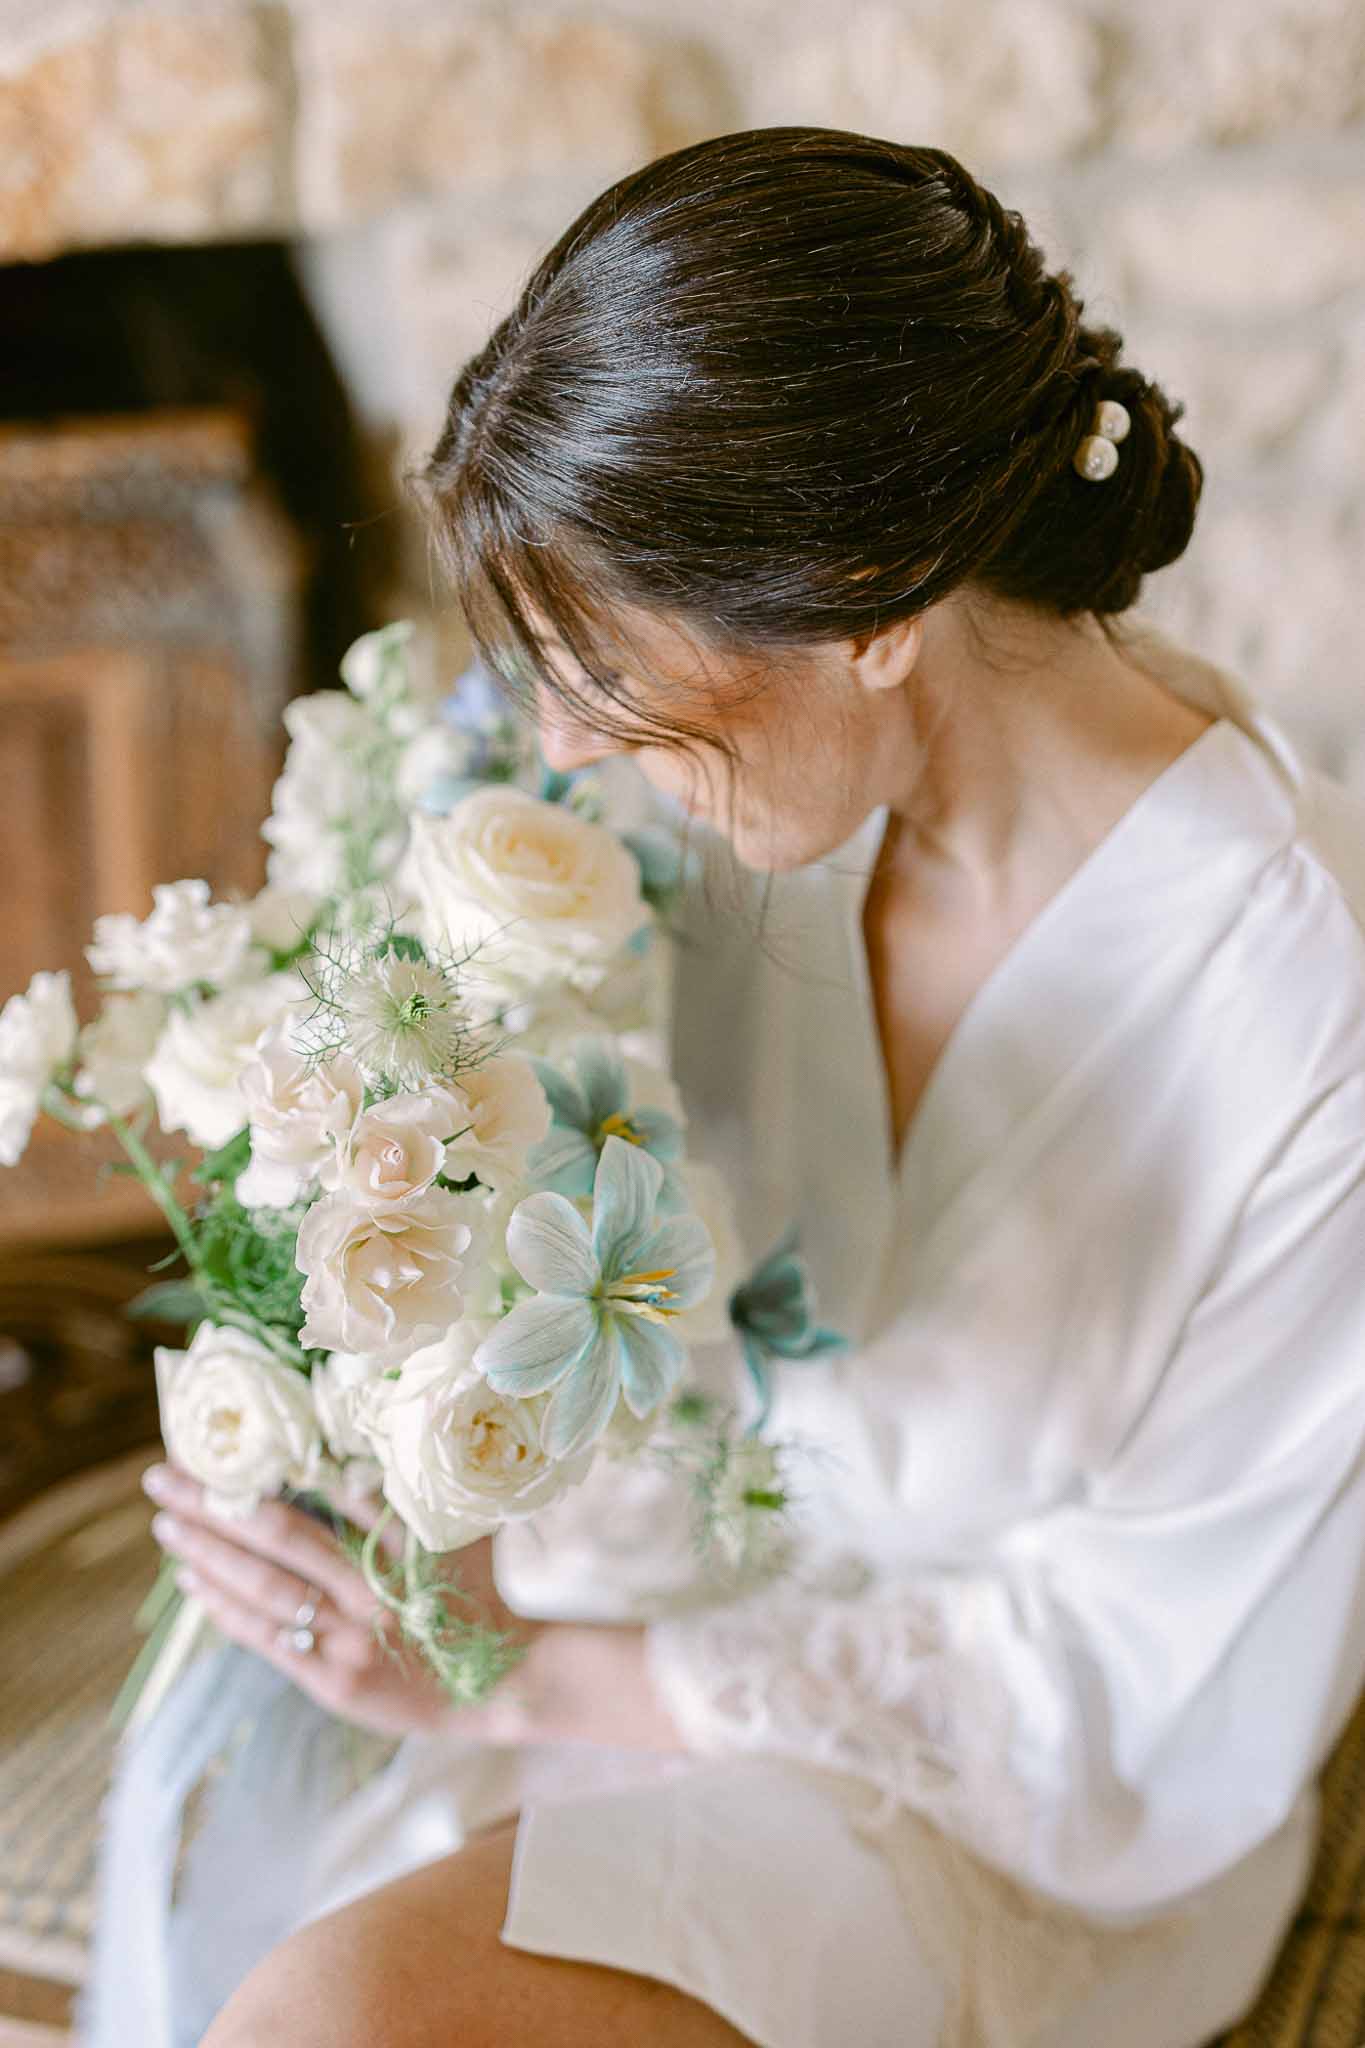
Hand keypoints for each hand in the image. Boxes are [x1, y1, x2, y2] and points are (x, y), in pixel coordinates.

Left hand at [143, 1462, 688, 1752]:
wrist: (502, 1680)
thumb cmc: (478, 1591)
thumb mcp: (457, 1530)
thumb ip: (409, 1489)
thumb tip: (355, 1438)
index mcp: (405, 1543)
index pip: (328, 1492)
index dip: (271, 1467)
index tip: (223, 1442)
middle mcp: (374, 1590)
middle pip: (280, 1536)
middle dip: (215, 1503)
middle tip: (162, 1474)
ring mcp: (352, 1639)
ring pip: (265, 1589)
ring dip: (209, 1554)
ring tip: (167, 1524)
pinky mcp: (334, 1681)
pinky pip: (268, 1638)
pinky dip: (226, 1607)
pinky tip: (194, 1582)